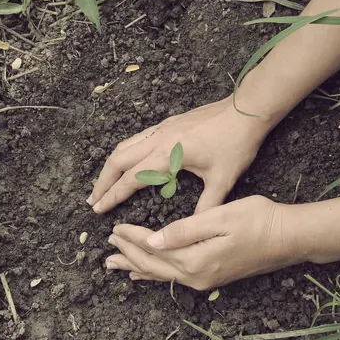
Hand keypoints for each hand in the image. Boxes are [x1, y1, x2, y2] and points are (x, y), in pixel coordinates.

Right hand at [87, 97, 269, 213]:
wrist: (246, 110)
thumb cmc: (236, 143)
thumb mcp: (222, 180)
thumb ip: (206, 206)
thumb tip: (193, 230)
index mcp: (167, 155)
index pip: (130, 179)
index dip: (112, 195)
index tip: (98, 209)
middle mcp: (158, 139)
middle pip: (118, 160)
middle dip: (103, 181)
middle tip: (92, 200)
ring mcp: (162, 128)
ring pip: (125, 146)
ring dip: (111, 165)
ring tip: (103, 182)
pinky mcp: (169, 123)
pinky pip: (137, 138)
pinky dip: (125, 152)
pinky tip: (128, 161)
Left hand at [105, 196, 297, 289]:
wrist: (288, 238)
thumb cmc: (257, 220)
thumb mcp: (219, 218)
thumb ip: (184, 231)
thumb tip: (153, 242)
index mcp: (195, 259)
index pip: (154, 248)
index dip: (133, 237)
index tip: (115, 226)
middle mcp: (196, 276)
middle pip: (152, 266)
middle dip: (128, 253)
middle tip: (107, 243)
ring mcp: (204, 280)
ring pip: (161, 274)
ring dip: (136, 267)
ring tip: (114, 264)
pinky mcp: (212, 277)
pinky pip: (174, 278)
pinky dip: (155, 274)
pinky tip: (144, 275)